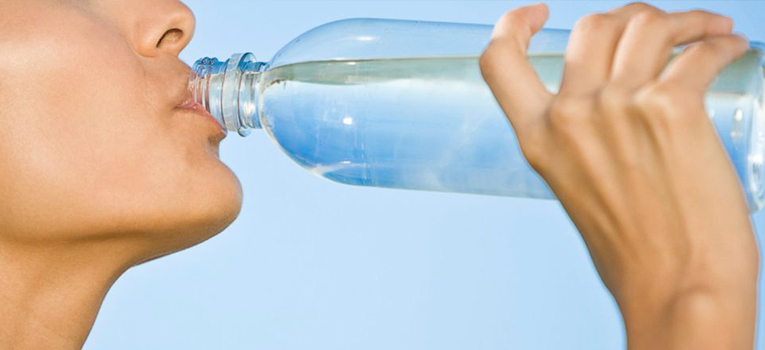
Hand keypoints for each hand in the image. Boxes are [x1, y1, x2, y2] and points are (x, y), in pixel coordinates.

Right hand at [480, 3, 758, 348]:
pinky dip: (720, 42)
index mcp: (538, 138)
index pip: (498, 61)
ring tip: (709, 30)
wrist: (677, 288)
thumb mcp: (577, 188)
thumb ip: (577, 139)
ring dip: (684, 19)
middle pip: (591, 26)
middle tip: (662, 29)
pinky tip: (731, 48)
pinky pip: (699, 51)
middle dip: (630, 16)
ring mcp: (618, 107)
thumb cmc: (635, 251)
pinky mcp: (672, 109)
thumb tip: (609, 99)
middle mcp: (570, 115)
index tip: (541, 12)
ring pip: (644, 23)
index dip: (513, 22)